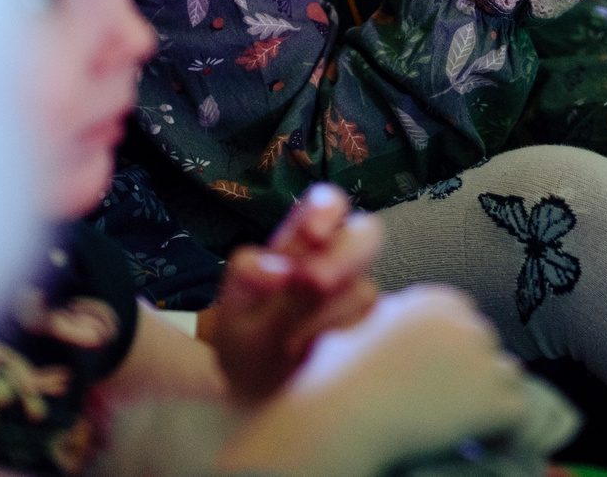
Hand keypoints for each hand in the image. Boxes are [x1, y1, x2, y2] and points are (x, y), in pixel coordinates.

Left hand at [208, 183, 382, 403]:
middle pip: (366, 234)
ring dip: (328, 313)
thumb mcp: (235, 309)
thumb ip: (251, 278)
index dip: (326, 210)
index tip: (312, 234)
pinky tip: (314, 358)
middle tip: (315, 280)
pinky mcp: (371, 336)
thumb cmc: (246, 343)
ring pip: (364, 289)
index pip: (327, 206)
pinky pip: (371, 331)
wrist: (255, 399)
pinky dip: (340, 342)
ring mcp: (358, 301)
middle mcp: (338, 265)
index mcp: (302, 246)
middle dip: (344, 254)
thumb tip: (278, 268)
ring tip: (289, 343)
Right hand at [213, 285, 532, 476]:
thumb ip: (383, 321)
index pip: (465, 318)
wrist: (343, 415)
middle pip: (487, 344)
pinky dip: (504, 429)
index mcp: (435, 301)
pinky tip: (480, 441)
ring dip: (490, 396)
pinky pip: (517, 413)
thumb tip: (382, 321)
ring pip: (507, 375)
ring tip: (465, 423)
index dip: (452, 349)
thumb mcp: (354, 329)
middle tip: (447, 403)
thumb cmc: (334, 378)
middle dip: (472, 372)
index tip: (436, 375)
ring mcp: (482, 361)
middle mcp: (466, 322)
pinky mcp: (492, 400)